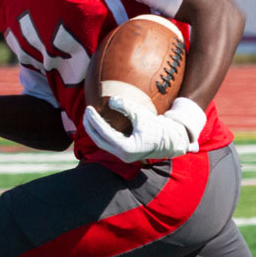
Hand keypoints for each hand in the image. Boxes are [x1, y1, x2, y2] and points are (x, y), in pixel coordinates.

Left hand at [83, 96, 206, 162]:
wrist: (169, 141)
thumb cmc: (157, 128)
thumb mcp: (142, 115)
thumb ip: (127, 107)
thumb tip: (111, 100)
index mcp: (126, 148)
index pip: (104, 133)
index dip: (94, 120)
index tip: (89, 109)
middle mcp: (122, 155)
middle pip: (99, 140)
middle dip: (89, 126)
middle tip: (86, 111)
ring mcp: (122, 156)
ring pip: (102, 143)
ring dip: (94, 130)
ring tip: (89, 116)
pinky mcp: (124, 153)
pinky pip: (108, 143)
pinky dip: (101, 133)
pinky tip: (99, 122)